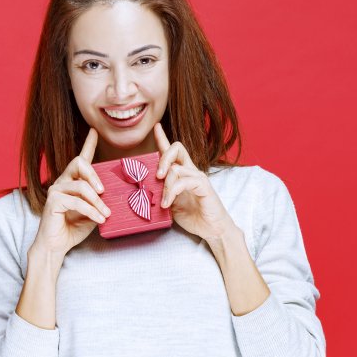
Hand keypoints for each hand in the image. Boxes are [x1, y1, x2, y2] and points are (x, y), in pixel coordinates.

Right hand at [31, 127, 111, 258]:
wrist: (56, 246)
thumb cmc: (73, 229)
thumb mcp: (92, 212)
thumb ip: (99, 201)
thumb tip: (115, 196)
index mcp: (72, 182)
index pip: (80, 159)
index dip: (88, 144)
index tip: (94, 131)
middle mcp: (62, 182)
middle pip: (79, 163)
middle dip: (94, 175)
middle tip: (104, 191)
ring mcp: (55, 190)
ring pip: (81, 186)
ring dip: (97, 201)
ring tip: (106, 213)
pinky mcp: (53, 201)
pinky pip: (76, 201)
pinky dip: (91, 211)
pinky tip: (99, 219)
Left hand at [153, 123, 237, 242]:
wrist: (213, 230)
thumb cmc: (193, 216)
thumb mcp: (171, 203)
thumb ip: (161, 192)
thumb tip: (144, 188)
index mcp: (183, 173)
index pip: (172, 151)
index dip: (163, 138)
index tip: (155, 127)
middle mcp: (191, 171)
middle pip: (176, 149)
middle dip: (163, 157)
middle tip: (156, 175)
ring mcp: (198, 178)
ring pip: (176, 168)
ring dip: (166, 185)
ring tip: (163, 201)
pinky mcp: (204, 187)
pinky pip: (185, 181)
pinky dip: (173, 192)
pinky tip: (167, 204)